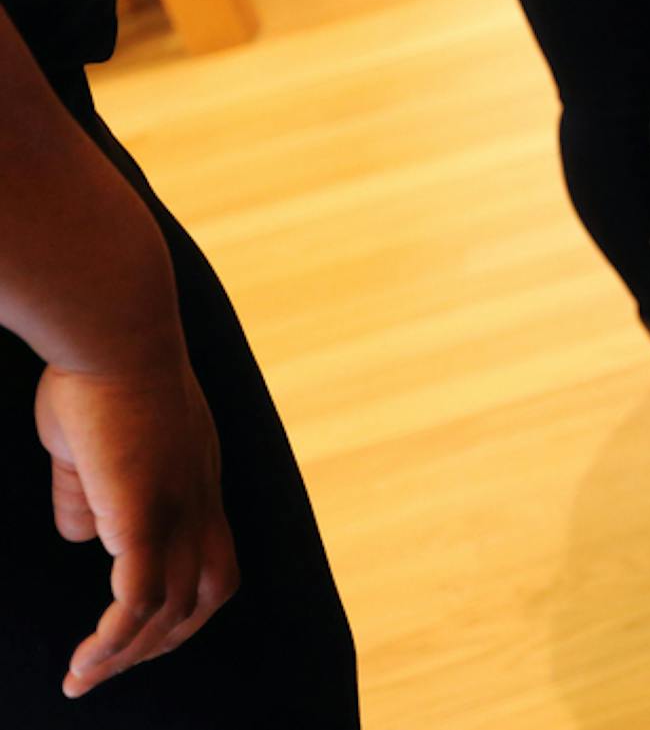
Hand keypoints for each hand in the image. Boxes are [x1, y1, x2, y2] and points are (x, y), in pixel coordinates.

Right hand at [34, 353, 237, 698]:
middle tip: (114, 666)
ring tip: (84, 678)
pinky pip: (138, 598)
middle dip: (165, 639)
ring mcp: (178, 507)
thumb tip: (78, 535)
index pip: (211, 555)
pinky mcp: (145, 513)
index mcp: (196, 479)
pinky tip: (87, 660)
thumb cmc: (97, 374)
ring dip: (129, 652)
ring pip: (172, 608)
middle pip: (208, 593)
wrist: (116, 332)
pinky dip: (117, 637)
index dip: (181, 597)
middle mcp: (200, 498)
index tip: (139, 625)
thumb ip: (87, 491)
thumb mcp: (91, 442)